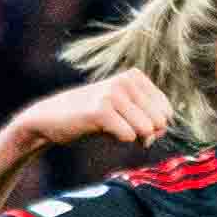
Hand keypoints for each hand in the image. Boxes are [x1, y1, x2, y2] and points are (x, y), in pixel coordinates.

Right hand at [15, 72, 176, 150]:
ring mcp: (112, 93)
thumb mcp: (125, 109)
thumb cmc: (92, 117)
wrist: (49, 120)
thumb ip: (151, 115)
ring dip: (132, 138)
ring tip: (111, 129)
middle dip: (146, 135)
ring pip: (147, 130)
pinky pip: (129, 136)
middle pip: (161, 121)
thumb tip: (164, 128)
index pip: (167, 111)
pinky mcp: (100, 109)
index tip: (132, 124)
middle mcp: (125, 80)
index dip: (154, 126)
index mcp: (134, 76)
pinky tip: (101, 130)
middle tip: (123, 131)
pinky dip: (118, 140)